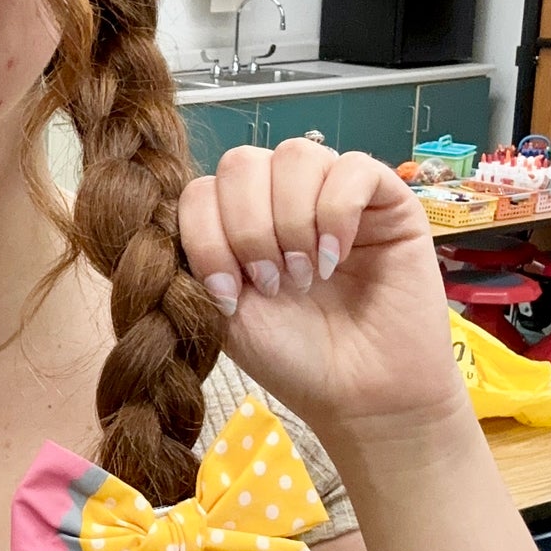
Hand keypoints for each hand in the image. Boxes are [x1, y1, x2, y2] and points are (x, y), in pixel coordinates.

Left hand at [177, 140, 467, 437]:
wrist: (360, 395)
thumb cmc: (293, 357)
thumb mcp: (224, 312)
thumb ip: (197, 260)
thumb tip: (164, 215)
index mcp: (237, 222)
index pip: (200, 189)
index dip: (206, 237)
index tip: (228, 296)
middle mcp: (282, 198)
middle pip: (242, 162)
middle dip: (247, 228)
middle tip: (271, 284)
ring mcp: (333, 192)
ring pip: (296, 155)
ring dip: (290, 221)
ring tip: (306, 275)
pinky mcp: (386, 200)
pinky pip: (353, 166)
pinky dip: (337, 212)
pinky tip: (338, 256)